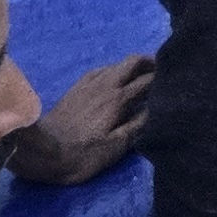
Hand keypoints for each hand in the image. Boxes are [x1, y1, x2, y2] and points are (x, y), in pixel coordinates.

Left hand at [1, 53, 153, 187]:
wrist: (41, 152)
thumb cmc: (82, 155)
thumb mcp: (115, 147)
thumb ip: (137, 126)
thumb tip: (156, 110)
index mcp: (118, 98)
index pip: (148, 80)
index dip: (163, 79)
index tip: (175, 81)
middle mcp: (105, 84)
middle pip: (132, 62)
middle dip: (149, 63)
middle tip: (161, 71)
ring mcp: (89, 84)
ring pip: (116, 64)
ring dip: (131, 67)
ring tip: (141, 76)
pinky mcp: (76, 87)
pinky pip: (100, 70)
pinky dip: (114, 71)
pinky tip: (113, 81)